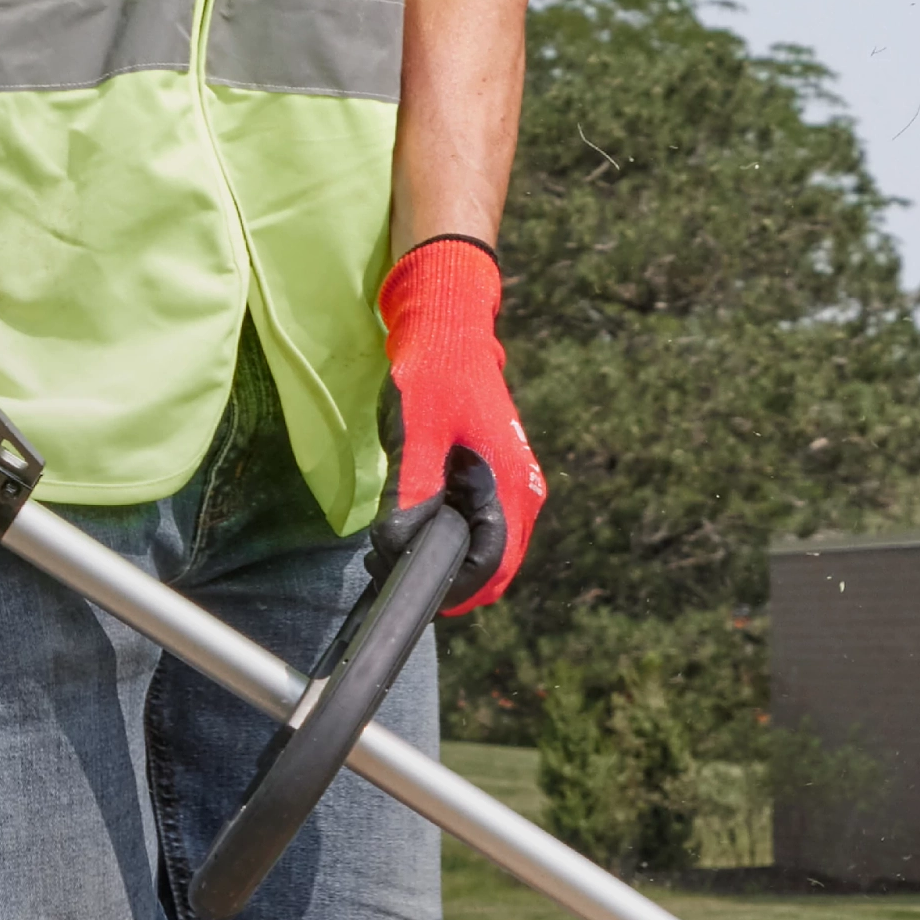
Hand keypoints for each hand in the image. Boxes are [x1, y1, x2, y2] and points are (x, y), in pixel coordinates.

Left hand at [374, 234, 545, 609]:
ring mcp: (517, 488)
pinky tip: (420, 525)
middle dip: (450, 584)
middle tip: (396, 568)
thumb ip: (413, 491)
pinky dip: (456, 542)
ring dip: (452, 564)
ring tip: (400, 546)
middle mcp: (523, 493)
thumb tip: (400, 545)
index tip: (407, 585)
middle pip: (495, 572)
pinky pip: (486, 533)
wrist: (450, 331)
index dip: (450, 589)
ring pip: (492, 555)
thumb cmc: (433, 376)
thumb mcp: (416, 433)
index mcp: (509, 486)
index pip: (491, 569)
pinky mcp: (502, 481)